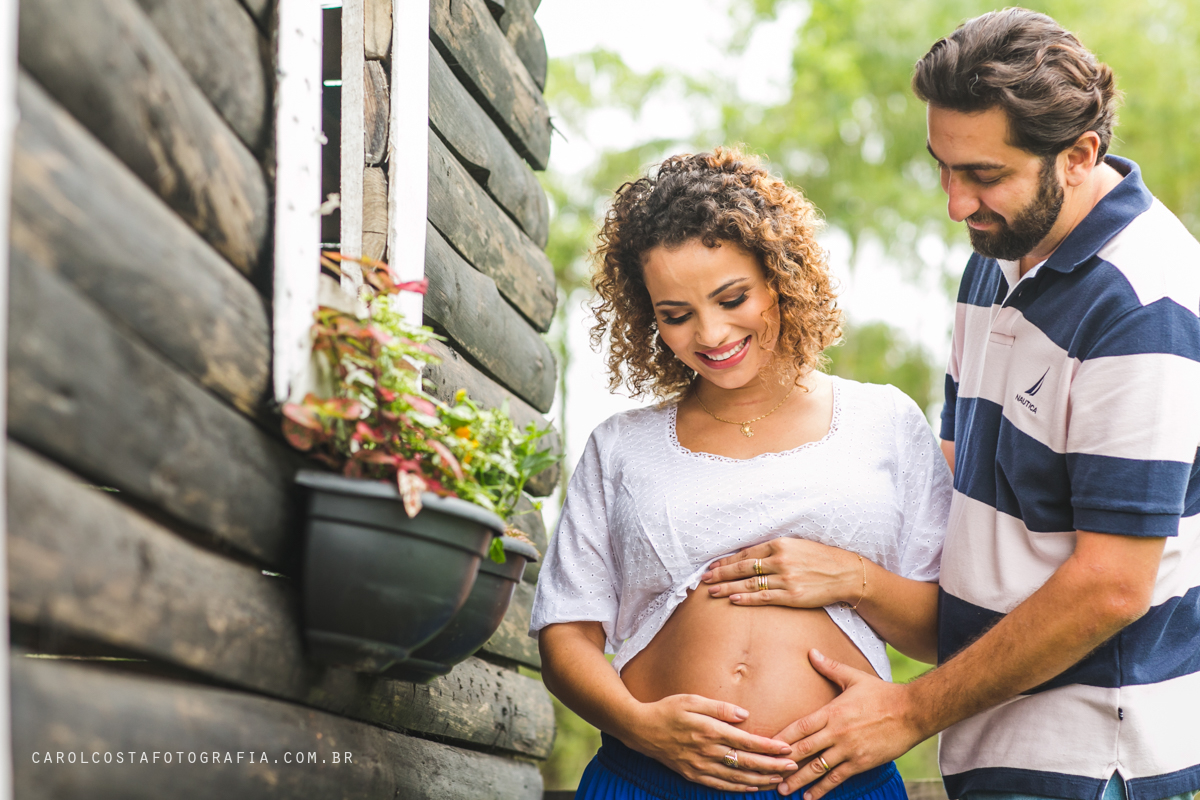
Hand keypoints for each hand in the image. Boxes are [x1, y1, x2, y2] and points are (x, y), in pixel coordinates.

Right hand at [626, 693, 800, 790]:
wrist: (641, 729)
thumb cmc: (668, 709)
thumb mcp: (693, 699)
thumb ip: (720, 708)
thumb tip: (745, 715)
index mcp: (710, 730)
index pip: (747, 741)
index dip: (769, 746)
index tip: (787, 748)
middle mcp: (707, 751)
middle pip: (747, 762)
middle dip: (773, 766)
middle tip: (793, 766)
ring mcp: (700, 766)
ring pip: (737, 777)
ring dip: (761, 779)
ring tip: (780, 779)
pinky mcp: (693, 775)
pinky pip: (721, 785)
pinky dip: (740, 787)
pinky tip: (754, 787)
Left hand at [702, 538, 861, 608]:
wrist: (845, 573)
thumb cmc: (819, 558)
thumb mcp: (796, 546)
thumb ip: (774, 550)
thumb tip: (750, 557)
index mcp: (780, 545)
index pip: (746, 554)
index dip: (726, 561)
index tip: (712, 566)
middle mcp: (780, 560)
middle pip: (743, 568)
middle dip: (720, 574)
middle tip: (703, 579)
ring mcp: (786, 579)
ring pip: (750, 583)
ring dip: (728, 587)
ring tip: (712, 591)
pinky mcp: (792, 596)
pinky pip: (764, 597)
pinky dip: (747, 598)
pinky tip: (733, 600)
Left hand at [774, 650, 927, 797]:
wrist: (913, 712)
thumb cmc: (882, 694)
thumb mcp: (854, 677)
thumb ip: (830, 668)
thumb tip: (811, 652)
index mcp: (832, 712)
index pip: (800, 727)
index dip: (781, 738)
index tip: (765, 745)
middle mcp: (837, 733)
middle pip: (804, 750)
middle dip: (784, 763)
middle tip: (767, 772)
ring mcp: (849, 750)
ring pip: (818, 768)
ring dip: (799, 780)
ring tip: (783, 789)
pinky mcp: (861, 763)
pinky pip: (838, 778)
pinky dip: (822, 789)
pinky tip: (811, 797)